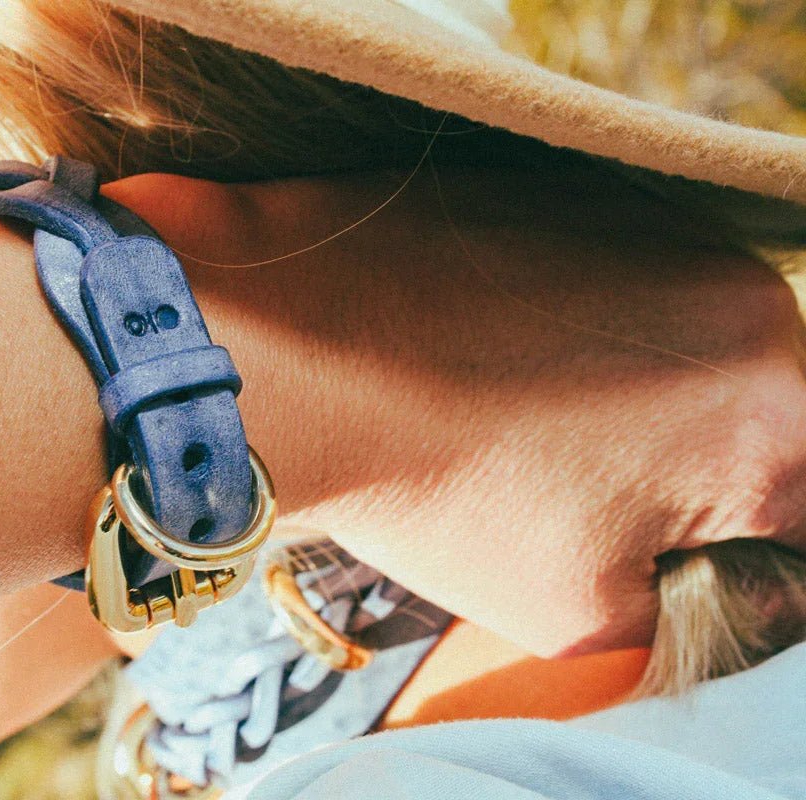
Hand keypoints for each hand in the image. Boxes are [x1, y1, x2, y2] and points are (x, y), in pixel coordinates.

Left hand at [103, 158, 805, 656]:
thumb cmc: (430, 485)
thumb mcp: (578, 607)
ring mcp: (662, 227)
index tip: (657, 560)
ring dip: (636, 394)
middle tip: (574, 491)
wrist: (293, 350)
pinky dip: (584, 325)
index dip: (736, 557)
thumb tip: (714, 581)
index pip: (797, 518)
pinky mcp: (589, 188)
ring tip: (522, 419)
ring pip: (690, 346)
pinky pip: (624, 279)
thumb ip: (689, 603)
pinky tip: (497, 353)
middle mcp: (746, 298)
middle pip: (758, 419)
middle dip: (685, 472)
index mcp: (773, 415)